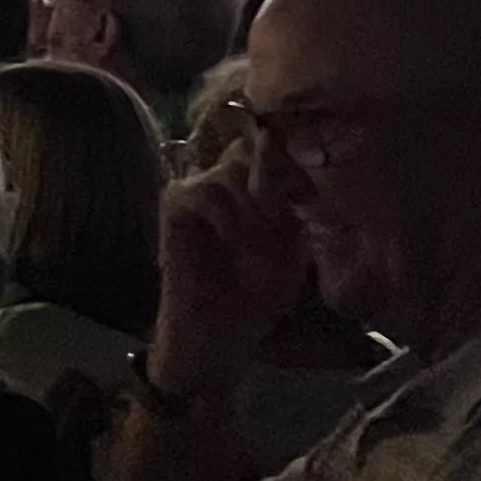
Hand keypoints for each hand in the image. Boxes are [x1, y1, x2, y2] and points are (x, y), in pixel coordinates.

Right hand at [150, 161, 311, 400]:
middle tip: (280, 227)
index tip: (306, 198)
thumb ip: (292, 205)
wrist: (219, 330)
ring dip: (252, 210)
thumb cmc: (257, 292)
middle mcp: (222, 181)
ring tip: (256, 247)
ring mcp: (195, 188)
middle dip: (273, 189)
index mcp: (252, 188)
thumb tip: (301, 169)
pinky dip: (227, 218)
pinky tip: (235, 244)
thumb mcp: (291, 246)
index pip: (272, 150)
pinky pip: (204, 190)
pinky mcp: (174, 204)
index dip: (291, 168)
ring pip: (231, 171)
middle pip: (251, 152)